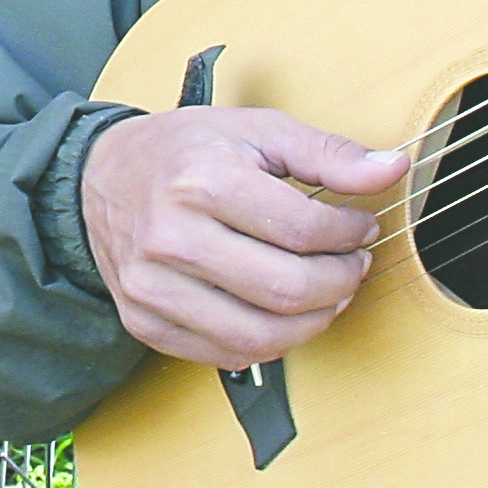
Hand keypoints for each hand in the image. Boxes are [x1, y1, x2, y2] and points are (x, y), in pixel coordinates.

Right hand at [79, 106, 407, 369]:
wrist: (96, 179)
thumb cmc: (183, 152)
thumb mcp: (256, 131)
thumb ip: (327, 153)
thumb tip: (391, 169)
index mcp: (200, 182)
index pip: (303, 230)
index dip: (350, 235)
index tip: (361, 227)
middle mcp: (170, 240)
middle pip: (287, 290)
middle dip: (340, 283)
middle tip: (351, 266)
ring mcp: (152, 288)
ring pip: (260, 337)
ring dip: (312, 322)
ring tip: (325, 293)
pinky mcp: (144, 322)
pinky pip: (225, 356)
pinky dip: (268, 343)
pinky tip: (280, 312)